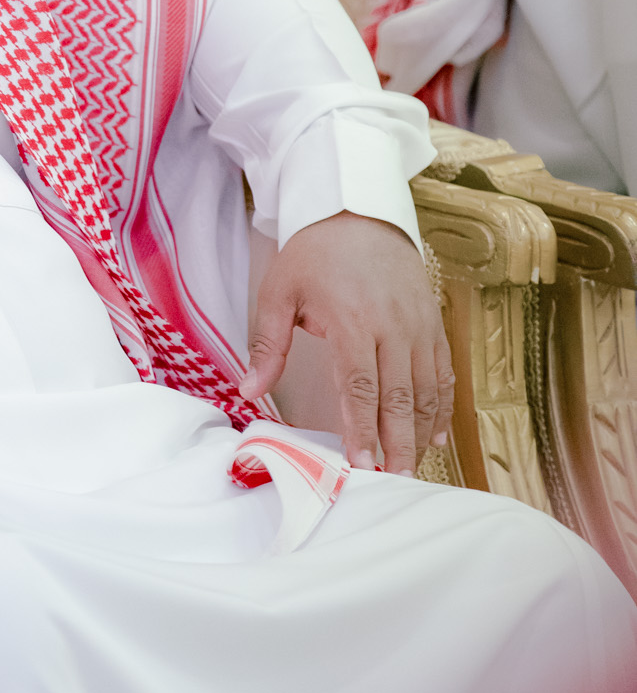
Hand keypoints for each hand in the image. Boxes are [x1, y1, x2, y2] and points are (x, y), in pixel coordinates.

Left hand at [238, 211, 452, 473]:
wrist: (360, 212)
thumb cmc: (315, 254)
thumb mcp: (279, 290)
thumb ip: (267, 344)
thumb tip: (249, 391)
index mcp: (353, 319)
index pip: (360, 386)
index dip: (362, 428)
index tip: (361, 464)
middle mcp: (394, 326)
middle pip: (400, 396)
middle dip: (397, 442)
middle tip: (394, 480)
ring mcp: (419, 325)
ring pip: (427, 389)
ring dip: (421, 431)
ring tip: (412, 467)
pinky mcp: (434, 323)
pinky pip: (443, 371)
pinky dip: (442, 405)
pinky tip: (434, 435)